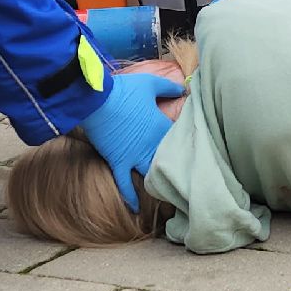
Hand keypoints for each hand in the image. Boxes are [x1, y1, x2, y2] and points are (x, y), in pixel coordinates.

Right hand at [80, 72, 186, 211]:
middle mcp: (151, 146)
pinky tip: (135, 208)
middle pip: (168, 162)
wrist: (96, 99)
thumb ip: (169, 87)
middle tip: (185, 177)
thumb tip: (184, 88)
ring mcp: (134, 157)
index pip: (180, 140)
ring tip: (166, 193)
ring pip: (151, 175)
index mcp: (162, 127)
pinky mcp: (118, 162)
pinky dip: (129, 197)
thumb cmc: (124, 89)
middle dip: (176, 168)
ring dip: (158, 183)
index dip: (187, 143)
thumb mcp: (150, 83)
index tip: (194, 149)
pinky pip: (124, 184)